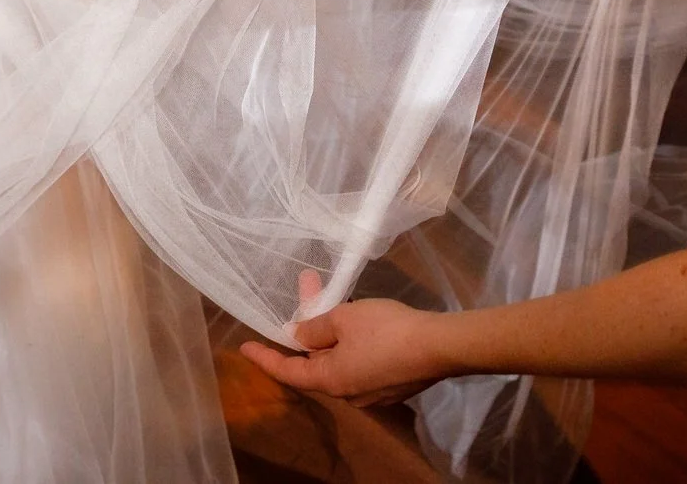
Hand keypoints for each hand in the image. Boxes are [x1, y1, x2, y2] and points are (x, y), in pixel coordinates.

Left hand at [240, 295, 450, 407]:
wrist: (441, 346)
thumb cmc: (386, 330)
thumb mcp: (344, 318)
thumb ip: (314, 327)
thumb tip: (298, 336)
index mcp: (331, 380)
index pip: (288, 371)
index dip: (265, 358)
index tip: (245, 347)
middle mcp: (349, 393)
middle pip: (316, 362)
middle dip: (307, 328)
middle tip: (305, 294)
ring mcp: (372, 391)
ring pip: (339, 359)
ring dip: (331, 330)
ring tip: (332, 296)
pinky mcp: (392, 384)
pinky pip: (360, 361)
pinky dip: (351, 340)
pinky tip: (358, 317)